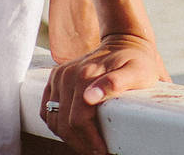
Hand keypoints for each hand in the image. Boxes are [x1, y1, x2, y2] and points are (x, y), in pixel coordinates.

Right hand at [41, 32, 167, 154]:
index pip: (78, 120)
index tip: (102, 152)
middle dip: (80, 143)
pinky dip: (56, 124)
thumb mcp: (137, 71)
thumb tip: (89, 97)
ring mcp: (60, 75)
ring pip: (53, 119)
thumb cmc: (136, 60)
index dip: (89, 141)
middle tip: (96, 151)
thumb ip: (115, 83)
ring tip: (87, 143)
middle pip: (64, 123)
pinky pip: (47, 109)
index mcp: (85, 76)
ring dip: (68, 136)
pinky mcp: (56, 77)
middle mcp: (68, 75)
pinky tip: (73, 130)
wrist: (126, 40)